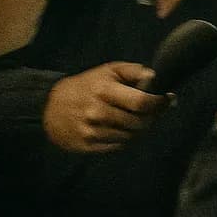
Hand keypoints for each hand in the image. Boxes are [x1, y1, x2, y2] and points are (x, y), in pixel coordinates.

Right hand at [44, 62, 166, 152]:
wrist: (48, 107)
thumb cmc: (86, 86)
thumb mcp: (108, 71)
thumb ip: (134, 71)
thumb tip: (157, 78)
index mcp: (104, 90)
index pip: (142, 102)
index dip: (159, 103)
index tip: (167, 100)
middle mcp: (98, 112)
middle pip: (140, 122)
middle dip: (151, 117)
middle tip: (153, 111)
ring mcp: (92, 131)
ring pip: (131, 136)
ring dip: (139, 129)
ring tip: (134, 119)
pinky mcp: (88, 146)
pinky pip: (118, 146)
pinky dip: (125, 138)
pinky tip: (120, 128)